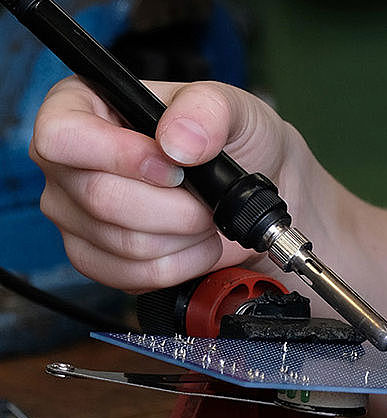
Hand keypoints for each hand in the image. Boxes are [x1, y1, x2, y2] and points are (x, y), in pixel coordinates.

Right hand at [30, 78, 310, 292]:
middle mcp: (68, 162)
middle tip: (207, 198)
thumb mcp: (234, 106)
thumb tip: (178, 141)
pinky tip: (197, 243)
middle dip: (173, 206)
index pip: (62, 137)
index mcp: (82, 106)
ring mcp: (76, 214)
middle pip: (99, 198)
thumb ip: (208, 110)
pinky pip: (130, 275)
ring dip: (183, 236)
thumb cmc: (236, 139)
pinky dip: (180, 264)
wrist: (258, 187)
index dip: (119, 157)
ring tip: (206, 216)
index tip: (173, 167)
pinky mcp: (97, 259)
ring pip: (121, 243)